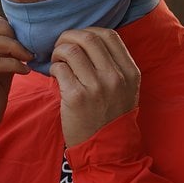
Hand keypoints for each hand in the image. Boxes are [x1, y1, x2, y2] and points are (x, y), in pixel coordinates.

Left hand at [50, 27, 140, 146]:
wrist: (106, 150)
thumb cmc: (111, 116)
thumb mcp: (125, 89)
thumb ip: (114, 65)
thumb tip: (87, 40)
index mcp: (130, 72)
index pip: (109, 35)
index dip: (89, 32)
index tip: (78, 40)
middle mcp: (115, 77)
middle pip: (88, 38)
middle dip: (69, 37)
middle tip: (60, 46)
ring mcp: (96, 87)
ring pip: (71, 51)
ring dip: (58, 51)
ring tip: (57, 61)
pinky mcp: (76, 97)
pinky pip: (59, 69)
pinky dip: (53, 67)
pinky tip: (54, 75)